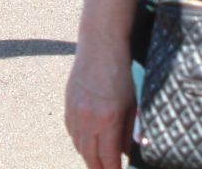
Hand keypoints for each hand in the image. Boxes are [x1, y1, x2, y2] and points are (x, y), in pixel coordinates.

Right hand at [63, 47, 133, 168]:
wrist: (100, 45)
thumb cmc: (122, 72)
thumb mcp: (133, 103)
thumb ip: (131, 130)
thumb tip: (129, 151)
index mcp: (108, 120)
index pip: (108, 159)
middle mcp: (88, 119)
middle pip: (90, 157)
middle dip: (99, 168)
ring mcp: (75, 111)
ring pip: (79, 146)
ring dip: (89, 157)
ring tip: (99, 162)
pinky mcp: (68, 103)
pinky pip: (72, 131)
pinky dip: (80, 141)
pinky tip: (87, 142)